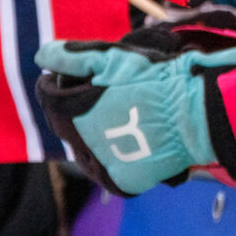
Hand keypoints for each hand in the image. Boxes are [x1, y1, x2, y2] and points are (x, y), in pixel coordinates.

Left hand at [36, 38, 235, 195]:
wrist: (195, 114)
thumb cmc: (155, 81)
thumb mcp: (113, 59)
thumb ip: (73, 57)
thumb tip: (40, 54)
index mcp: (73, 113)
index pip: (50, 97)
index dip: (61, 81)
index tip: (79, 73)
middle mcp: (80, 144)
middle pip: (68, 124)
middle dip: (81, 108)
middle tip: (110, 93)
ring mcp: (101, 165)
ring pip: (87, 148)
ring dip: (97, 133)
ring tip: (125, 116)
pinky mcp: (122, 181)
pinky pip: (110, 167)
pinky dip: (117, 154)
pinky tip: (134, 138)